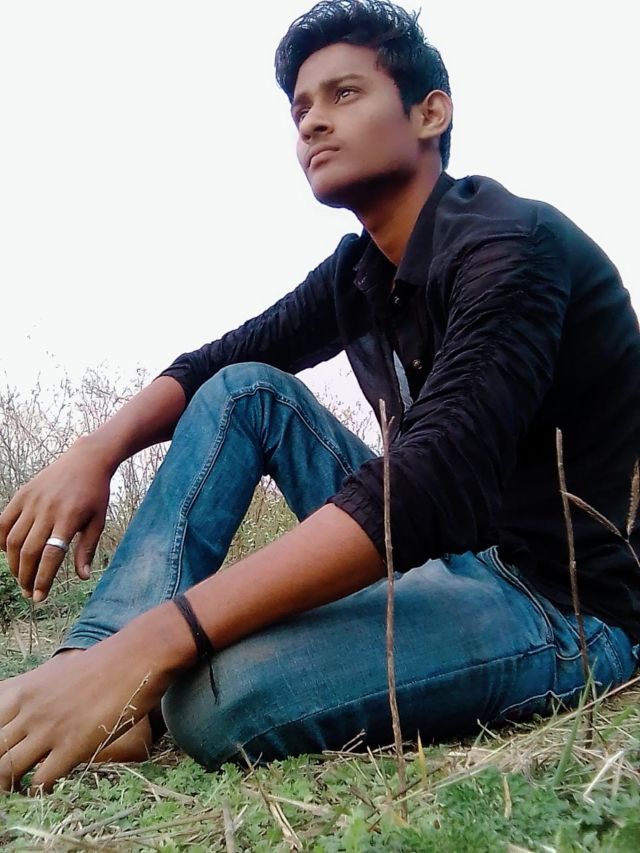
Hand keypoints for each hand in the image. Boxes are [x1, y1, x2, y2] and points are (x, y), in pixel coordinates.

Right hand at [0, 439, 111, 601]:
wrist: (87, 460)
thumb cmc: (95, 493)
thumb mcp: (98, 521)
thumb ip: (87, 549)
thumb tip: (83, 577)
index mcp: (69, 519)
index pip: (51, 556)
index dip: (43, 579)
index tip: (39, 597)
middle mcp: (48, 510)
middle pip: (29, 552)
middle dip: (26, 577)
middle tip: (29, 592)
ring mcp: (32, 501)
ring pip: (14, 540)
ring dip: (14, 563)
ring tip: (21, 576)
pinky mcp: (22, 494)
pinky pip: (4, 521)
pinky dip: (3, 539)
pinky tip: (9, 553)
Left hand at [0, 606, 191, 791]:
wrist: (137, 658)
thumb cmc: (103, 663)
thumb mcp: (58, 671)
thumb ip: (36, 693)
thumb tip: (24, 709)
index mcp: (24, 690)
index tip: (3, 751)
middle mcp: (30, 710)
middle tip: (7, 775)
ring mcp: (49, 728)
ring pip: (7, 769)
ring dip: (9, 783)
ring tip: (19, 787)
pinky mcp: (72, 746)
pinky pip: (39, 780)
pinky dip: (37, 789)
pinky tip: (45, 786)